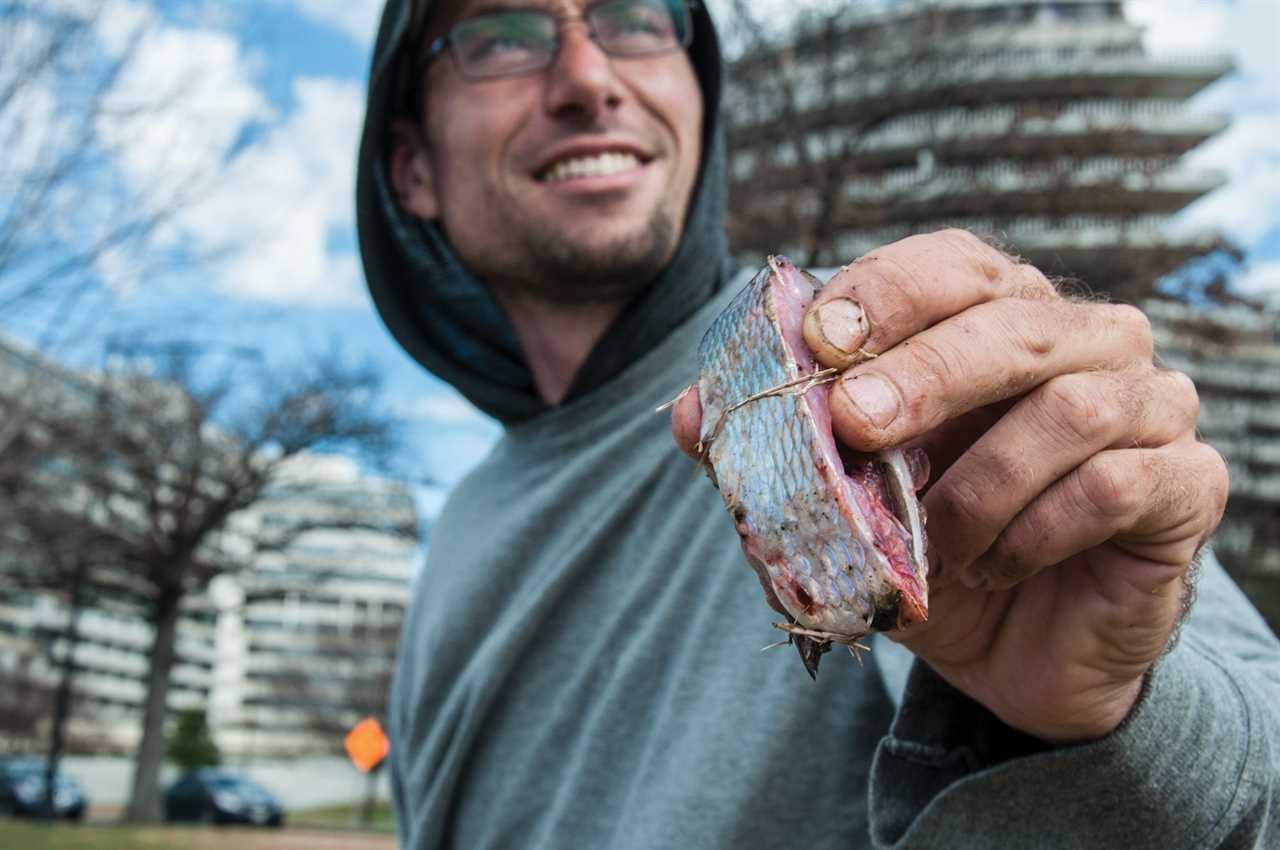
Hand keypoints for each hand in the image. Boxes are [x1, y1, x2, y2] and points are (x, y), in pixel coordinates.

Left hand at [673, 229, 1228, 742]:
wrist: (1016, 649)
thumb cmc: (933, 546)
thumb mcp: (844, 499)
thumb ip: (778, 448)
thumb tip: (689, 416)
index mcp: (996, 318)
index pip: (951, 265)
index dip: (887, 290)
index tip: (821, 340)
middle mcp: (1082, 342)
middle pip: (1013, 321)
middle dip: (927, 370)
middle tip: (859, 425)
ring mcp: (1147, 404)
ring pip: (1073, 406)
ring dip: (982, 483)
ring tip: (935, 542)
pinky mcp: (1185, 482)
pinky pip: (1117, 485)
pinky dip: (1037, 530)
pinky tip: (993, 567)